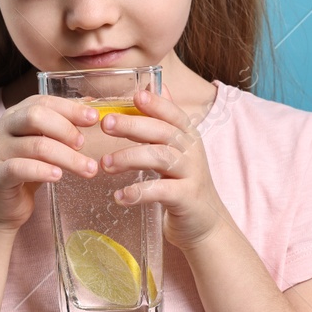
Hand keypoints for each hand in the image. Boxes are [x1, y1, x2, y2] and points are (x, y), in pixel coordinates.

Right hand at [0, 94, 100, 231]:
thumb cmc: (26, 169)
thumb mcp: (44, 143)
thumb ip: (62, 125)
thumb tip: (91, 105)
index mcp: (17, 114)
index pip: (44, 102)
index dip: (70, 108)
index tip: (94, 119)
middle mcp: (5, 128)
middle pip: (36, 117)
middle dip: (66, 129)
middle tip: (83, 145)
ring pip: (35, 146)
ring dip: (67, 157)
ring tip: (88, 169)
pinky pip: (18, 168)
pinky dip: (42, 171)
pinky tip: (58, 176)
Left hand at [97, 82, 225, 249]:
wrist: (205, 224)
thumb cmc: (183, 183)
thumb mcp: (176, 149)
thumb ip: (164, 121)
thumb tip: (151, 87)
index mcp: (187, 136)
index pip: (173, 113)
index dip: (156, 103)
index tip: (135, 95)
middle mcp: (191, 152)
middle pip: (163, 132)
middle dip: (133, 125)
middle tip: (105, 124)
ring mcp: (191, 174)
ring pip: (160, 157)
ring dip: (129, 158)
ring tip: (105, 164)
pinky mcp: (186, 198)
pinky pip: (161, 191)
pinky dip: (138, 192)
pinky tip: (120, 196)